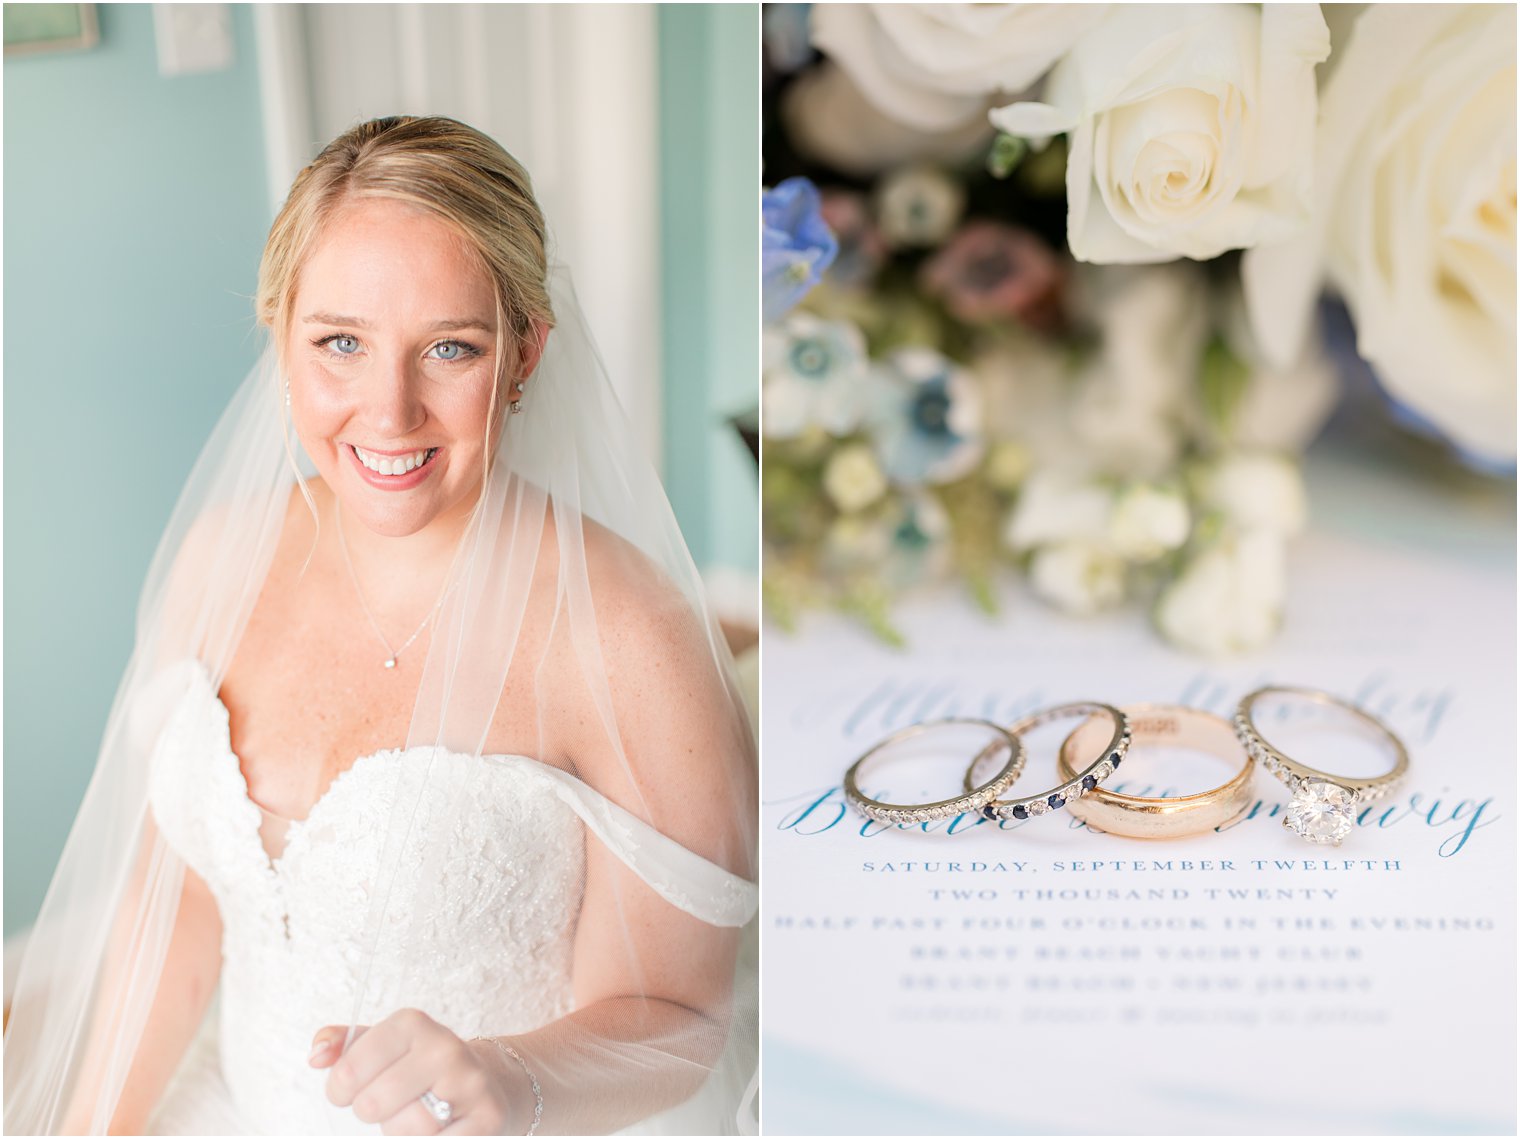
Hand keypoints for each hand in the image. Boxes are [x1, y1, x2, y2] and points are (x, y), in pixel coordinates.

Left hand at [309, 1009, 527, 1134]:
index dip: (339, 1090)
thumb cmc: (420, 1068)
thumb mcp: (383, 1046)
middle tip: (387, 1103)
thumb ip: (343, 1046)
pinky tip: (441, 1129)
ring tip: (417, 1114)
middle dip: (372, 1112)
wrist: (488, 1083)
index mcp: (412, 1024)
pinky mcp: (488, 1118)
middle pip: (373, 1105)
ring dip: (400, 1131)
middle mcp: (444, 1048)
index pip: (349, 1071)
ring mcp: (470, 1083)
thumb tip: (316, 1056)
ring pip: (405, 1130)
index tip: (348, 1091)